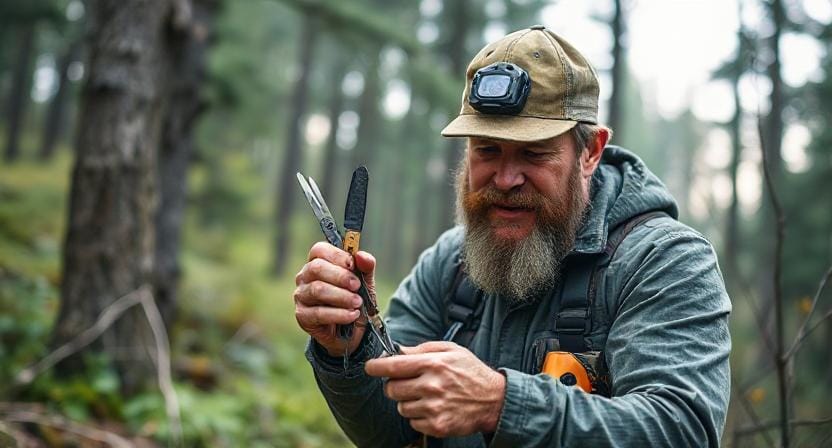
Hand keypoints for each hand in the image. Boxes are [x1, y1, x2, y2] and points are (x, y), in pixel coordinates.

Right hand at [293, 242, 377, 355]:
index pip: (319, 250)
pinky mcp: (302, 316)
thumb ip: (365, 267)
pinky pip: (318, 313)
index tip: (353, 266)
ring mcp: (301, 296)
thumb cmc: (354, 300)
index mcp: (318, 262)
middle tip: (357, 286)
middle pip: (316, 268)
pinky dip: (339, 314)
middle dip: (340, 276)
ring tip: (358, 303)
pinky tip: (352, 315)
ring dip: (342, 296)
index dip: (337, 256)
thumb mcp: (365, 283)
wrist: (353, 331)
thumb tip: (361, 255)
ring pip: (317, 290)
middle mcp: (305, 277)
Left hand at [365, 341, 505, 437]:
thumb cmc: (471, 372)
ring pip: (401, 407)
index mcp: (433, 364)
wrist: (494, 400)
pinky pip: (413, 422)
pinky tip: (435, 409)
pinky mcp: (437, 425)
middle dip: (395, 386)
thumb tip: (397, 350)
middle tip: (408, 383)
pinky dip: (419, 417)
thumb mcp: (451, 351)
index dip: (376, 367)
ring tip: (428, 396)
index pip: (393, 366)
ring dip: (409, 402)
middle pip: (391, 389)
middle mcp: (431, 386)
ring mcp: (434, 408)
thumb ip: (422, 349)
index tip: (370, 367)